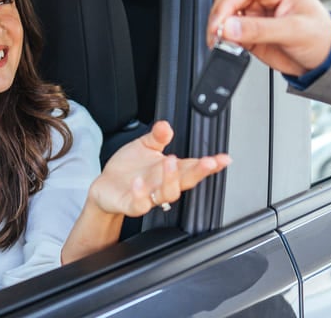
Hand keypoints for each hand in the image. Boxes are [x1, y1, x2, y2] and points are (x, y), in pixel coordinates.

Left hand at [89, 121, 230, 216]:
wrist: (106, 187)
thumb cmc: (129, 169)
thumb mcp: (144, 146)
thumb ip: (157, 136)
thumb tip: (166, 125)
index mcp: (169, 170)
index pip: (193, 167)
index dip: (210, 164)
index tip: (223, 159)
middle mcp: (162, 184)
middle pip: (186, 181)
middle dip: (198, 172)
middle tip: (207, 162)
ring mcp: (150, 196)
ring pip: (168, 194)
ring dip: (171, 179)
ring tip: (170, 161)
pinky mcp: (132, 204)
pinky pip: (140, 204)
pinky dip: (141, 193)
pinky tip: (139, 182)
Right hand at [206, 0, 330, 75]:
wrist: (325, 60)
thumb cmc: (322, 37)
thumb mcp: (294, 31)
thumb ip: (260, 29)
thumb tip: (230, 27)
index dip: (228, 4)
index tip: (219, 23)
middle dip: (220, 16)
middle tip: (217, 35)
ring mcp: (254, 13)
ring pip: (225, 14)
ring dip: (219, 29)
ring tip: (221, 43)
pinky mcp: (249, 31)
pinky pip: (228, 32)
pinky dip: (223, 40)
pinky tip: (227, 46)